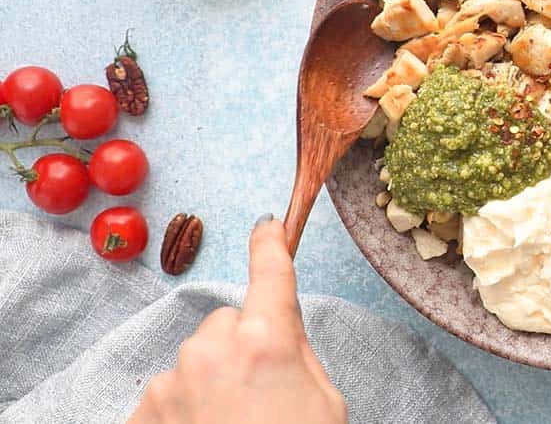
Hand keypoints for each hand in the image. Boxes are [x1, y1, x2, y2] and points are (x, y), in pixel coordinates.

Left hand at [130, 215, 346, 423]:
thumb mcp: (326, 402)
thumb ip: (300, 355)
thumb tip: (280, 331)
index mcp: (267, 340)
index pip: (271, 272)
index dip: (272, 243)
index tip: (268, 225)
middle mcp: (213, 350)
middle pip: (230, 320)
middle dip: (244, 341)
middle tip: (264, 388)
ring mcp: (172, 381)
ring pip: (197, 356)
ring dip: (212, 377)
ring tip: (234, 421)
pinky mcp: (144, 413)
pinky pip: (170, 390)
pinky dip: (185, 407)